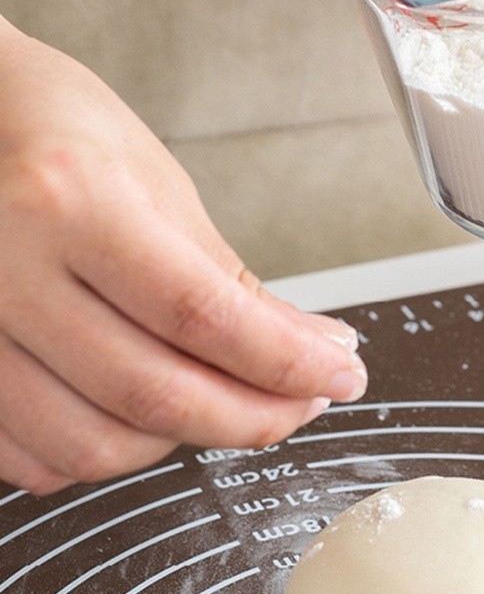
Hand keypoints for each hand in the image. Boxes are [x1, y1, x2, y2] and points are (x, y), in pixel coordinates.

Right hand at [0, 19, 366, 494]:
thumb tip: (310, 347)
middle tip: (303, 402)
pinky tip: (149, 419)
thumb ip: (229, 282)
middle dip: (254, 416)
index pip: (204, 316)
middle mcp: (2, 268)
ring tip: (231, 405)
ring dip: (186, 441)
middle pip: (154, 393)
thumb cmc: (59, 134)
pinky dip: (109, 451)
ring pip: (95, 444)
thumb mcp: (157, 186)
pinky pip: (34, 459)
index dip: (288, 363)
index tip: (340, 375)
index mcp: (69, 200)